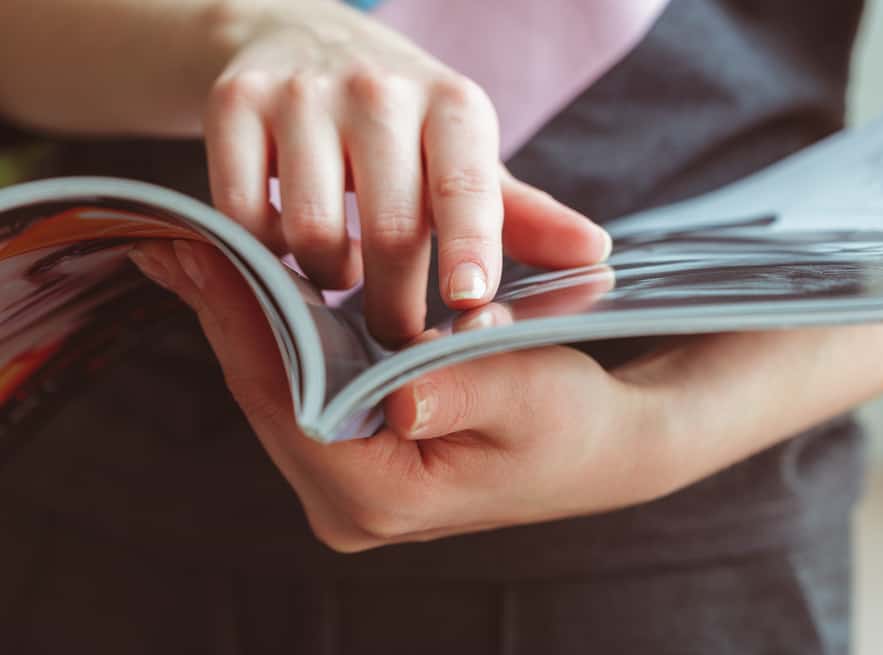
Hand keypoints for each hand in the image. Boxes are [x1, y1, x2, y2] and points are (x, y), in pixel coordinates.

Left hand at [129, 240, 669, 550]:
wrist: (604, 449)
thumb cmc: (577, 424)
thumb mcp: (533, 397)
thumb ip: (464, 390)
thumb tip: (399, 392)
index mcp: (385, 498)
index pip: (290, 403)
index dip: (241, 323)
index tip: (199, 250)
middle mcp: (351, 504)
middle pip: (267, 398)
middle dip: (224, 316)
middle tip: (173, 242)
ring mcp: (349, 485)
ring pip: (276, 394)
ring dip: (242, 324)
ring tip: (196, 257)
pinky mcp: (358, 460)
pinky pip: (302, 392)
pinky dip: (278, 338)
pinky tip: (252, 290)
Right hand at [204, 1, 609, 345]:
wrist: (299, 35)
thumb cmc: (402, 119)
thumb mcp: (465, 153)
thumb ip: (522, 213)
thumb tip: (595, 255)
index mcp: (452, 105)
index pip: (467, 187)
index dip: (470, 250)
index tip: (470, 306)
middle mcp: (379, 90)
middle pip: (390, 230)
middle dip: (396, 306)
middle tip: (398, 336)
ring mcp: (300, 93)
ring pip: (310, 231)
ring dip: (329, 280)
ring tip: (343, 277)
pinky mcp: (233, 103)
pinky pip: (242, 215)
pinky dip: (266, 252)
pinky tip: (286, 246)